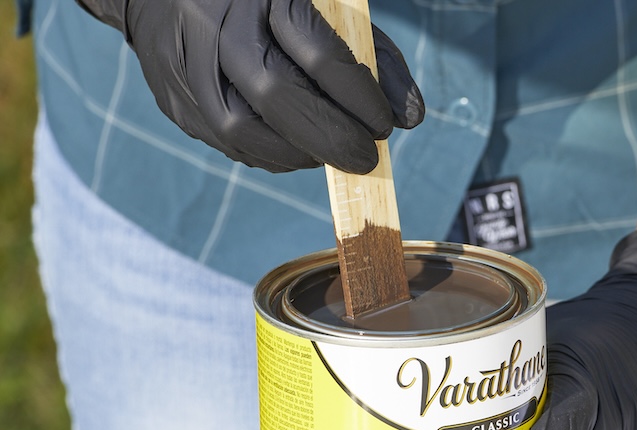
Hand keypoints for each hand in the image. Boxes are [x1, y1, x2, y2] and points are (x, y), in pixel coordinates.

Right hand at [76, 0, 423, 172]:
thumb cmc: (264, 0)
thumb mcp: (323, 4)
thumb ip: (371, 52)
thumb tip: (411, 116)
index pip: (317, 53)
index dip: (358, 97)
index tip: (384, 123)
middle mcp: (215, 29)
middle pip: (277, 96)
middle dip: (331, 136)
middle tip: (366, 157)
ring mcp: (186, 67)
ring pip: (245, 130)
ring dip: (300, 154)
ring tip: (331, 152)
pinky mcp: (176, 101)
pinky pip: (228, 143)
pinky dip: (271, 154)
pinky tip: (297, 149)